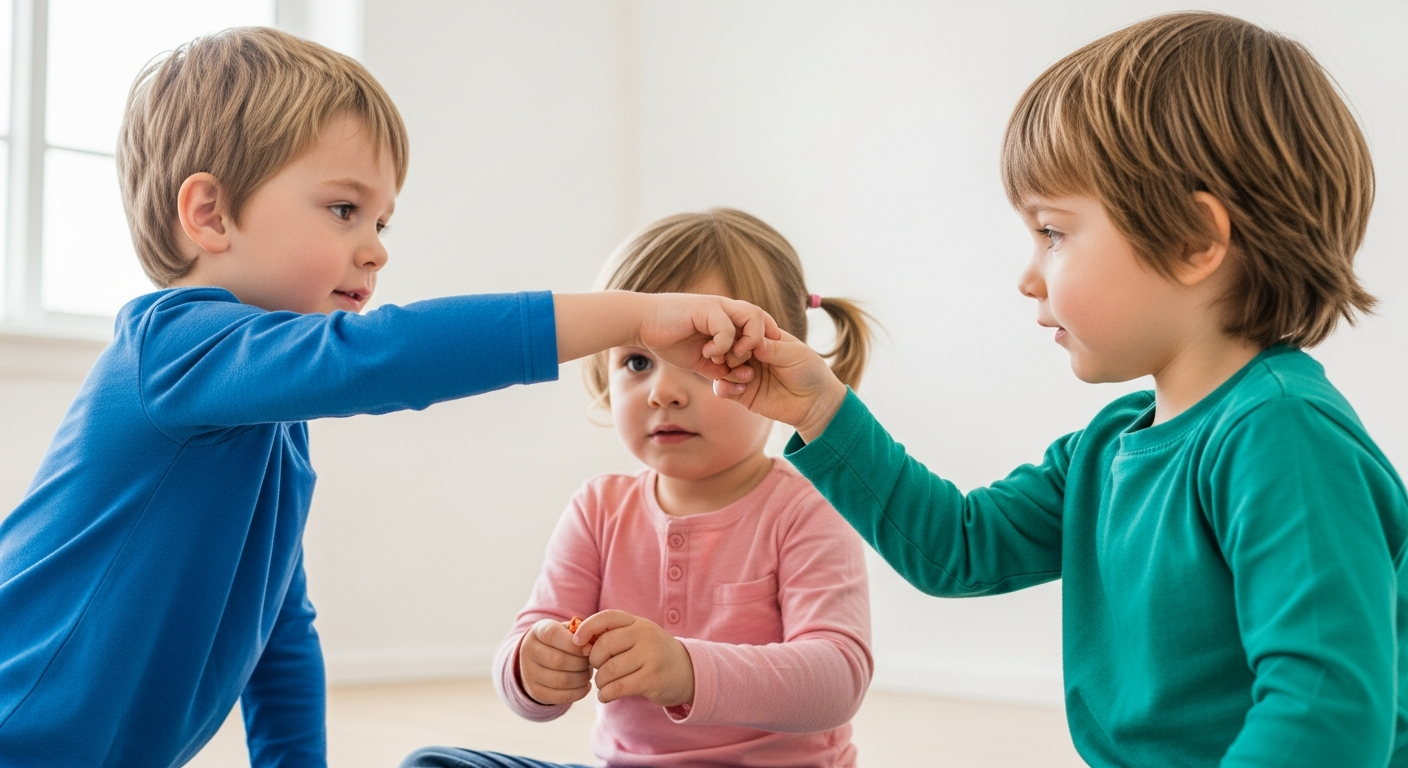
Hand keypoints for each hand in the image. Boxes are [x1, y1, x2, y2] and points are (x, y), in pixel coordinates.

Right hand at [518, 618, 592, 705]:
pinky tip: (585, 685)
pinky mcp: (535, 692)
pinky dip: (578, 692)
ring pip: (560, 680)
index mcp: (537, 631)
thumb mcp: (567, 631)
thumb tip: (590, 647)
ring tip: (588, 673)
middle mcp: (528, 651)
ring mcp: (529, 673)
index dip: (574, 644)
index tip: (589, 649)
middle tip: (591, 663)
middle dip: (581, 663)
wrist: (538, 659)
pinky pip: (560, 696)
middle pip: (558, 660)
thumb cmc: (560, 641)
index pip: (553, 635)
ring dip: (581, 678)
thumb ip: (580, 633)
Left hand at [573, 609, 694, 707]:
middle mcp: (646, 635)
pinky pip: (618, 687)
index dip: (587, 628)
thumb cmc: (652, 655)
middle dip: (593, 661)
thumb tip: (579, 643)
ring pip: (609, 669)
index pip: (607, 617)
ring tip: (604, 684)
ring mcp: (651, 657)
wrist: (688, 672)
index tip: (576, 642)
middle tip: (598, 669)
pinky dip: (606, 694)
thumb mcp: (637, 638)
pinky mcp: (653, 679)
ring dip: (600, 681)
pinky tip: (606, 695)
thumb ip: (612, 636)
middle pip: (604, 646)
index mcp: (638, 623)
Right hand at [635, 293, 780, 379]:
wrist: (641, 321)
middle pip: (762, 318)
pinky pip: (727, 328)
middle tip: (744, 363)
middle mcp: (727, 309)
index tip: (756, 364)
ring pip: (752, 317)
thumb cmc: (667, 338)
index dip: (764, 342)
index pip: (759, 324)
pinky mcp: (706, 308)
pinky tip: (707, 353)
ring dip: (747, 342)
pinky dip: (722, 346)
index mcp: (727, 319)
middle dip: (761, 344)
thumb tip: (733, 381)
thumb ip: (717, 369)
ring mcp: (718, 306)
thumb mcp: (698, 359)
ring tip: (731, 358)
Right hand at [712, 331, 848, 441]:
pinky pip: (722, 388)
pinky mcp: (742, 393)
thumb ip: (773, 348)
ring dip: (726, 371)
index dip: (738, 336)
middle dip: (729, 353)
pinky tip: (740, 390)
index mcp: (763, 339)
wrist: (815, 403)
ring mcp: (744, 373)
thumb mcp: (795, 354)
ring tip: (746, 377)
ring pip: (721, 367)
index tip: (745, 346)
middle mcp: (750, 354)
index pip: (741, 330)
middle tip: (740, 361)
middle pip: (727, 348)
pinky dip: (724, 387)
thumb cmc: (809, 372)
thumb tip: (751, 341)